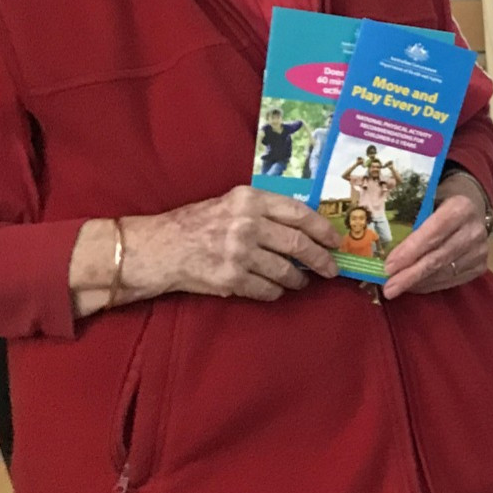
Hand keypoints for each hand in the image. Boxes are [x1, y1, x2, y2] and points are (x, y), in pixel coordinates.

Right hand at [126, 185, 339, 301]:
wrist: (156, 249)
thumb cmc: (196, 224)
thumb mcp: (230, 203)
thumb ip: (264, 209)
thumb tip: (306, 226)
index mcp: (249, 200)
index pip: (299, 212)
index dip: (323, 228)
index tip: (335, 240)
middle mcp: (246, 224)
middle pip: (298, 244)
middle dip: (320, 259)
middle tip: (331, 268)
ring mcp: (238, 253)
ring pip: (286, 271)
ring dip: (298, 279)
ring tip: (301, 281)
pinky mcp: (230, 279)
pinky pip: (267, 289)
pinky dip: (276, 291)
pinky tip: (276, 289)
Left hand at [382, 171, 491, 298]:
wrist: (472, 207)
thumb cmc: (440, 202)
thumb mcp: (427, 200)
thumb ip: (410, 219)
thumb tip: (380, 248)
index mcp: (460, 207)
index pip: (433, 232)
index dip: (410, 251)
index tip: (388, 267)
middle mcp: (474, 230)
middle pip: (439, 257)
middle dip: (410, 275)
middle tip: (388, 288)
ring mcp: (480, 250)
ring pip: (445, 272)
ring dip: (418, 283)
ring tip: (396, 288)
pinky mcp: (481, 265)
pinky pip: (452, 280)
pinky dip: (430, 285)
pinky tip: (414, 286)